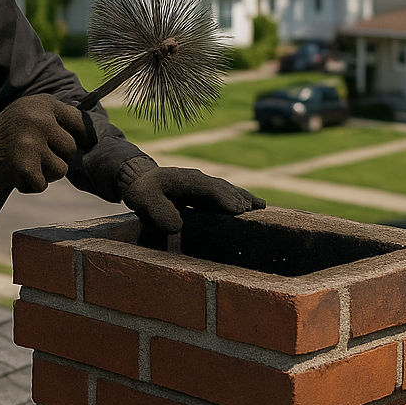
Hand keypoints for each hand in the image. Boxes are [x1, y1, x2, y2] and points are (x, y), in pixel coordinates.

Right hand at [0, 95, 91, 192]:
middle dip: (59, 156)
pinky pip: (42, 184)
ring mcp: (32, 144)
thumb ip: (59, 116)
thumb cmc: (12, 129)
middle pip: (70, 149)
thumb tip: (90, 133)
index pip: (78, 121)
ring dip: (47, 172)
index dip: (84, 135)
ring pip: (60, 169)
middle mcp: (39, 122)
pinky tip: (20, 174)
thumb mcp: (32, 110)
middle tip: (41, 154)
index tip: (85, 142)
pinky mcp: (25, 166)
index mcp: (44, 105)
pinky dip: (32, 184)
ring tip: (30, 163)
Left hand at [122, 165, 265, 234]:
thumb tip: (177, 225)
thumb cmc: (144, 193)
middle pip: (224, 190)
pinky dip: (244, 200)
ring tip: (261, 209)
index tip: (238, 211)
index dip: (223, 199)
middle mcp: (200, 179)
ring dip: (245, 199)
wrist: (144, 182)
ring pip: (230, 191)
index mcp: (185, 180)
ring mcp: (207, 184)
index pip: (208, 189)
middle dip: (239, 201)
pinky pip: (230, 195)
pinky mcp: (210, 192)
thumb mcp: (144, 201)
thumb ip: (159, 212)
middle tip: (254, 216)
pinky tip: (258, 206)